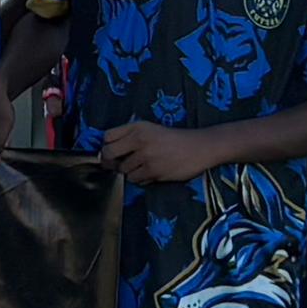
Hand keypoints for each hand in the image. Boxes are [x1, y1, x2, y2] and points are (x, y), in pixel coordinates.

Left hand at [98, 123, 214, 185]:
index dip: (106, 146)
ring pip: (123, 170)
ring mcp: (146, 156)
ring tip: (143, 166)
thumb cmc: (174, 138)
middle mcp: (139, 140)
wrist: (200, 147)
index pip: (107, 137)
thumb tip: (107, 151)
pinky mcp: (154, 171)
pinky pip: (136, 180)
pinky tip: (151, 172)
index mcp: (137, 127)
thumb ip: (129, 135)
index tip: (113, 151)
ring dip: (129, 171)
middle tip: (118, 164)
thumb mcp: (150, 129)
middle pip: (109, 154)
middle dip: (111, 161)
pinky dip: (141, 179)